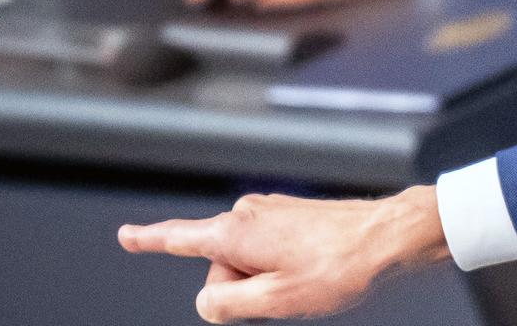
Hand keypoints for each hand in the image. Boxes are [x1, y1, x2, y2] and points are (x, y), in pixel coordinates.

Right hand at [118, 186, 450, 322]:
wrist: (391, 236)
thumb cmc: (340, 266)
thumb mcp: (274, 300)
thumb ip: (225, 304)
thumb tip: (208, 302)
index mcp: (235, 231)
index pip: (178, 239)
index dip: (148, 241)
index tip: (126, 235)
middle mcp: (248, 212)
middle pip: (219, 267)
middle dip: (242, 289)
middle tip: (288, 290)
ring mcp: (271, 210)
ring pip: (248, 262)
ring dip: (268, 279)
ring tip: (310, 276)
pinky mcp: (292, 215)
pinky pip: (270, 253)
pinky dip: (282, 268)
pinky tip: (314, 268)